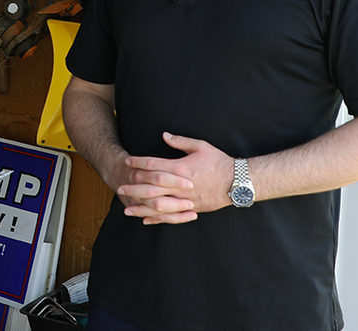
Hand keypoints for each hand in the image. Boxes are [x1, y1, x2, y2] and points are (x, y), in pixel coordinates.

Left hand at [118, 132, 235, 224]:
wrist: (238, 182)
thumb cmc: (219, 162)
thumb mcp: (201, 146)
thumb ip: (180, 142)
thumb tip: (164, 136)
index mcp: (181, 168)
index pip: (154, 165)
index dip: (138, 163)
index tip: (127, 161)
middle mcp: (180, 185)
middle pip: (151, 187)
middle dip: (134, 187)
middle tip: (119, 187)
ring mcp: (185, 199)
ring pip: (158, 205)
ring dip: (141, 207)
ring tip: (126, 209)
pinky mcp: (191, 209)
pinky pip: (171, 216)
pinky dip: (157, 218)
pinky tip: (145, 220)